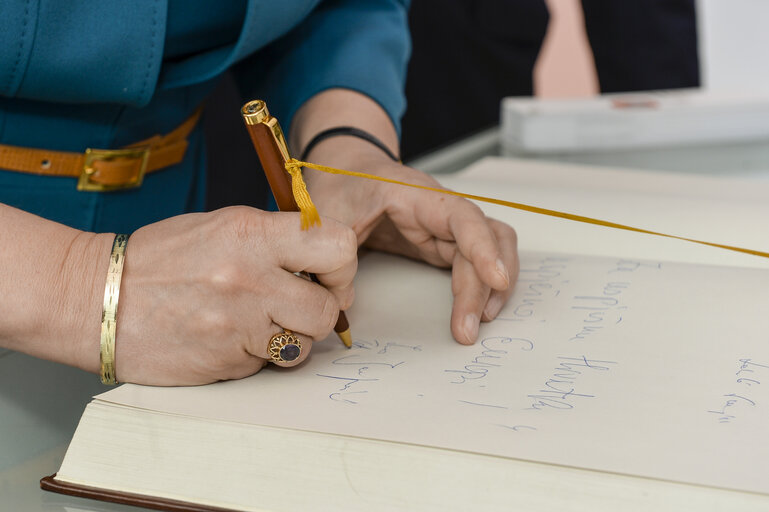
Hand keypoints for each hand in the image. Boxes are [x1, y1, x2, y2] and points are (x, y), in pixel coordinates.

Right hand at [113, 207, 356, 384]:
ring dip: (292, 337)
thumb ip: (276, 240)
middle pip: (329, 307)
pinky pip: (267, 364)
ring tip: (261, 322)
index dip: (343, 266)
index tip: (331, 273)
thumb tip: (326, 261)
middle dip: (324, 310)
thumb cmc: (161, 259)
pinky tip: (229, 337)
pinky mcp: (226, 362)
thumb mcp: (222, 226)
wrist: (96, 298)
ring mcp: (238, 324)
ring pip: (304, 344)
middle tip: (303, 304)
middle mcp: (251, 277)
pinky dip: (257, 354)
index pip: (338, 245)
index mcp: (252, 233)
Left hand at [304, 143, 518, 345]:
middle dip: (483, 285)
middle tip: (467, 330)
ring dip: (494, 285)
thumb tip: (343, 300)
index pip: (463, 217)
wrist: (346, 170)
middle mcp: (442, 207)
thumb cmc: (340, 184)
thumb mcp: (327, 215)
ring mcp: (447, 225)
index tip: (495, 279)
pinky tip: (477, 310)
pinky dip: (484, 284)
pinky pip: (478, 260)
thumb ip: (333, 254)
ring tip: (479, 322)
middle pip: (486, 239)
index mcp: (415, 194)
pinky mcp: (444, 242)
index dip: (483, 247)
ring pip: (493, 247)